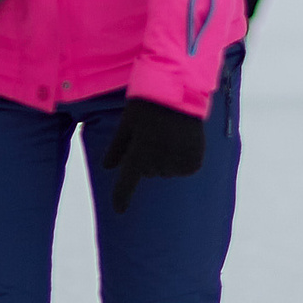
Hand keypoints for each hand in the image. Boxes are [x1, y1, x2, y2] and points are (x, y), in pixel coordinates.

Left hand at [100, 98, 206, 212]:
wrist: (182, 93)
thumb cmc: (149, 103)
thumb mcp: (128, 123)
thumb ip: (118, 148)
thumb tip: (108, 167)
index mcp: (139, 154)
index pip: (127, 183)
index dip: (122, 197)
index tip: (119, 210)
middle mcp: (158, 163)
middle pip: (148, 171)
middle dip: (148, 157)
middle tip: (154, 134)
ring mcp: (178, 163)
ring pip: (166, 170)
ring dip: (165, 158)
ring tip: (170, 134)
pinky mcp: (194, 163)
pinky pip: (183, 168)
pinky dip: (182, 158)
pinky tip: (183, 141)